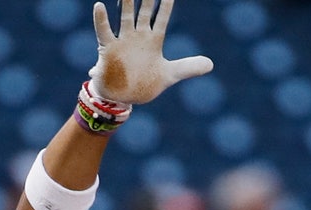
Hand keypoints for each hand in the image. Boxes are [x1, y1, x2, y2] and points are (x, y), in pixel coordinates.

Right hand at [89, 0, 212, 103]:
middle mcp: (138, 36)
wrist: (123, 98)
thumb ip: (188, 67)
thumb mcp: (170, 75)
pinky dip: (101, 20)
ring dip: (127, 2)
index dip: (166, 5)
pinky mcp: (108, 49)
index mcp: (153, 41)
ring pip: (125, 16)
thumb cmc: (144, 84)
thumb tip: (211, 64)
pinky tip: (99, 6)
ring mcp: (123, 41)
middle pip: (143, 11)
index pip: (162, 18)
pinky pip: (104, 31)